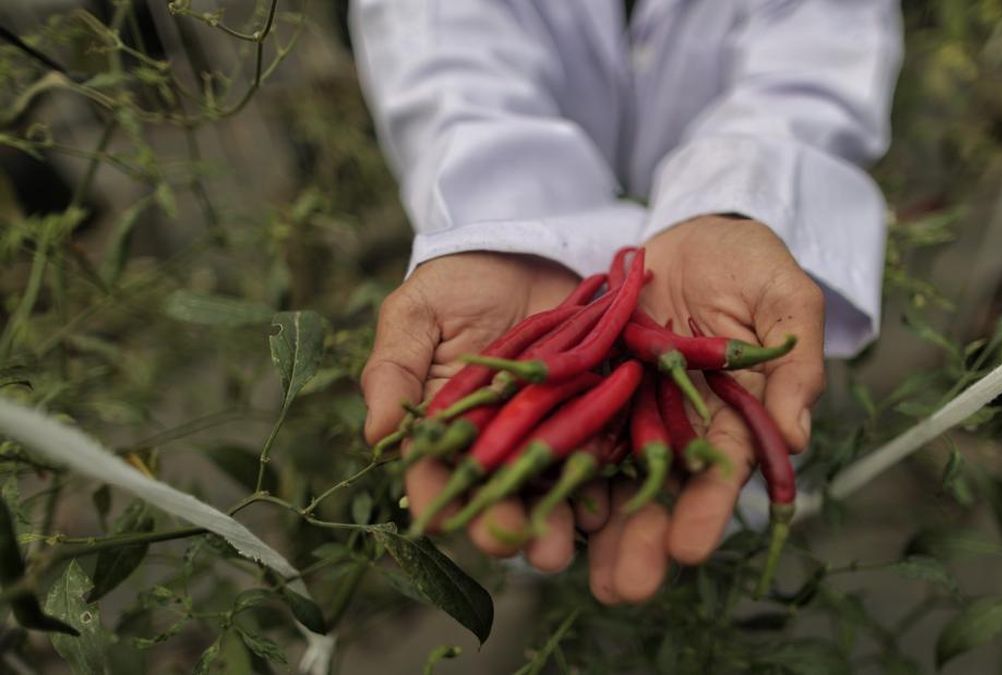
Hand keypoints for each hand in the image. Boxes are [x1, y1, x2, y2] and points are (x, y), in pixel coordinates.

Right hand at [361, 252, 585, 569]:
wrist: (525, 251)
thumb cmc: (456, 285)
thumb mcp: (415, 315)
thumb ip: (394, 369)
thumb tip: (375, 432)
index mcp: (445, 427)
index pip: (436, 473)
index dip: (441, 499)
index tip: (448, 522)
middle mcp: (496, 441)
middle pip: (500, 492)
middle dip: (512, 525)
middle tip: (527, 550)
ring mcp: (547, 430)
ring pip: (551, 485)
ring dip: (562, 519)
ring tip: (572, 540)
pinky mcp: (593, 412)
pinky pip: (601, 451)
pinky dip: (607, 476)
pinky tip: (613, 496)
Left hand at [586, 215, 825, 603]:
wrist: (693, 232)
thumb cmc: (749, 263)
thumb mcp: (784, 298)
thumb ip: (793, 364)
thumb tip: (797, 435)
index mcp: (732, 412)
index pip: (723, 468)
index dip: (709, 509)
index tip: (691, 547)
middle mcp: (678, 421)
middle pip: (660, 487)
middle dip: (642, 539)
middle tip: (626, 587)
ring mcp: (631, 405)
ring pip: (608, 471)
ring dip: (590, 522)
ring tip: (568, 568)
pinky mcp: (591, 383)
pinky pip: (567, 423)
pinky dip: (548, 460)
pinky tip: (528, 499)